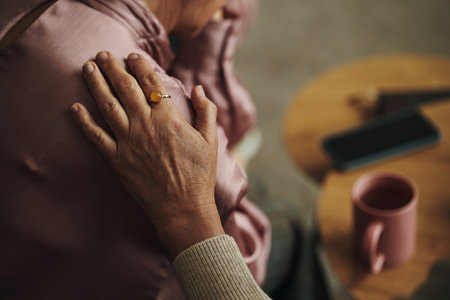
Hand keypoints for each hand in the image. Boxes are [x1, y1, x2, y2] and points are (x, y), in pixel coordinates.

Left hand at [71, 51, 223, 257]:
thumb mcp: (211, 141)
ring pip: (108, 106)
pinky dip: (84, 121)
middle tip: (103, 54)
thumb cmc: (199, 175)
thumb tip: (199, 89)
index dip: (140, 66)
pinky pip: (96, 137)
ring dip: (96, 84)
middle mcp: (145, 125)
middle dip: (113, 68)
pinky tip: (75, 107)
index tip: (132, 55)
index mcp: (169, 119)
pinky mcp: (117, 160)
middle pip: (125, 88)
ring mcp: (128, 142)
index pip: (151, 83)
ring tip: (88, 68)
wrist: (182, 208)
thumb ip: (206, 111)